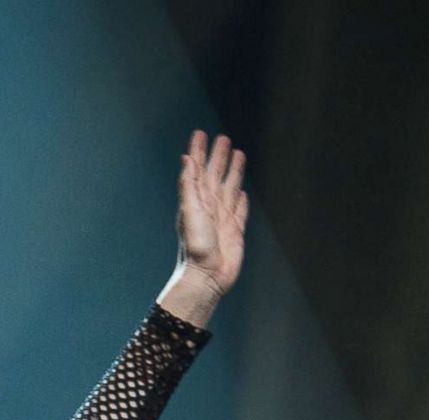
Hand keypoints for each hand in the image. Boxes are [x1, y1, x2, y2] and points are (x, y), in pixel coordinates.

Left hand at [157, 130, 248, 326]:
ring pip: (230, 188)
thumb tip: (186, 158)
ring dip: (233, 172)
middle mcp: (210, 206)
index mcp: (197, 199)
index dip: (199, 151)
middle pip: (216, 175)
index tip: (201, 134)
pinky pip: (240, 211)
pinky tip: (243, 193)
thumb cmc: (195, 246)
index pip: (198, 169)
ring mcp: (223, 219)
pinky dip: (241, 201)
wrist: (206, 276)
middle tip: (223, 138)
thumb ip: (188, 185)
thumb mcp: (190, 211)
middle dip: (219, 157)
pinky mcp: (235, 232)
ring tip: (238, 155)